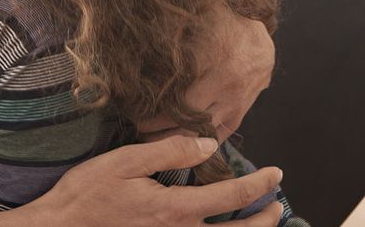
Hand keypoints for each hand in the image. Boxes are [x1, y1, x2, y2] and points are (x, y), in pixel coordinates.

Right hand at [28, 135, 283, 226]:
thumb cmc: (86, 195)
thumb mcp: (124, 163)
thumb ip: (168, 152)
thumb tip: (206, 145)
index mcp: (174, 210)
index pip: (230, 197)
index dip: (258, 185)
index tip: (276, 174)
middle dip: (264, 220)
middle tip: (278, 207)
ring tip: (260, 223)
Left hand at [136, 11, 273, 140]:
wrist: (260, 37)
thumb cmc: (227, 25)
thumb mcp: (202, 25)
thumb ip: (176, 43)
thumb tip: (140, 49)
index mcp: (220, 72)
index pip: (182, 108)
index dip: (157, 120)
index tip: (137, 119)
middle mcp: (229, 94)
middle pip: (191, 128)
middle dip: (162, 136)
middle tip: (140, 134)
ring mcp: (237, 107)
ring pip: (204, 137)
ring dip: (177, 142)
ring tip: (154, 141)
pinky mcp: (241, 115)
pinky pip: (218, 136)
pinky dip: (198, 143)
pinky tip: (179, 145)